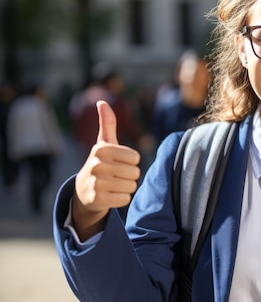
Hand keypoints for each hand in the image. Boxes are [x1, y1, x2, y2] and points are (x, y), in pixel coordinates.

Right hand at [72, 101, 140, 239]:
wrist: (83, 191)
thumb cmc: (100, 163)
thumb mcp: (103, 144)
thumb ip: (107, 123)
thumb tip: (102, 102)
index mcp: (101, 149)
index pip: (135, 158)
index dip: (131, 161)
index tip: (119, 162)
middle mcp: (97, 165)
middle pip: (135, 173)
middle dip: (130, 175)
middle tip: (116, 175)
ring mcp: (96, 183)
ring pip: (131, 186)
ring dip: (126, 187)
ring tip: (113, 185)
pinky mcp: (98, 200)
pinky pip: (125, 199)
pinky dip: (121, 198)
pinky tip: (110, 195)